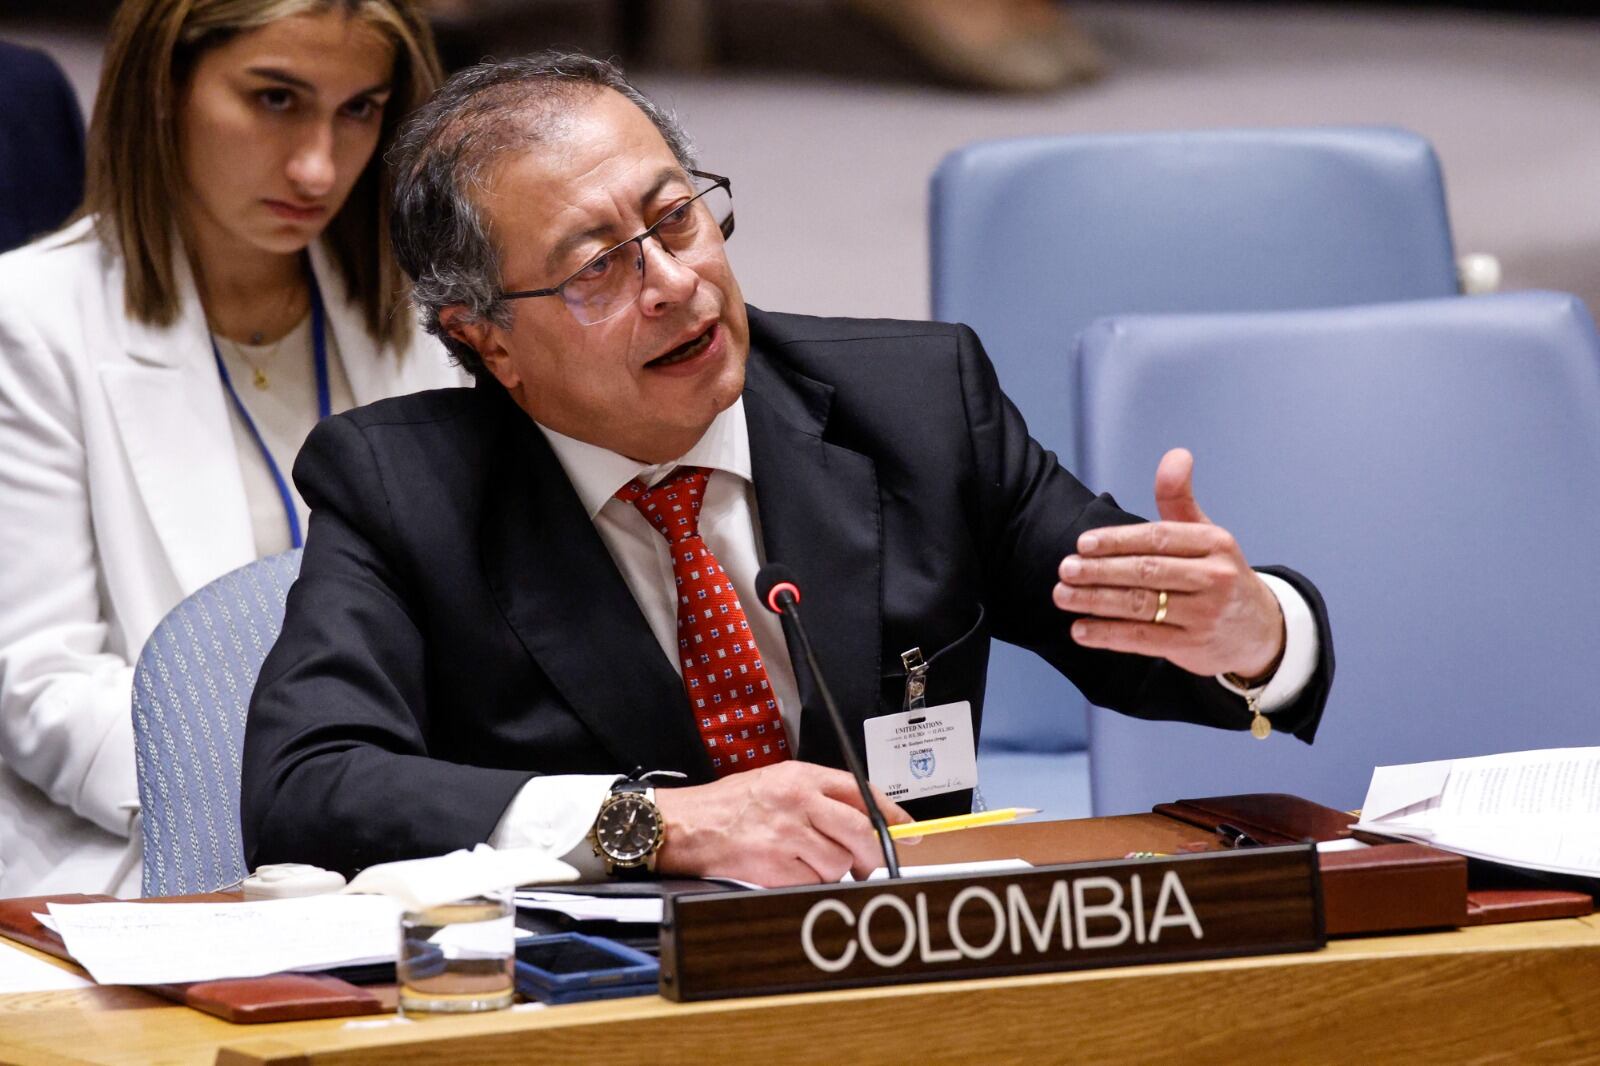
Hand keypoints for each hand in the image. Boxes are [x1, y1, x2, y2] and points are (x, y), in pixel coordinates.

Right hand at [653, 761, 912, 886]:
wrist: (686, 825)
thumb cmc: (728, 806)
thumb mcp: (775, 781)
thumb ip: (818, 794)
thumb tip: (864, 817)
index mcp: (800, 777)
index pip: (861, 792)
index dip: (889, 813)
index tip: (906, 829)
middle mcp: (798, 802)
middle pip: (860, 831)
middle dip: (871, 853)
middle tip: (868, 864)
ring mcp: (788, 835)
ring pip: (838, 862)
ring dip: (832, 870)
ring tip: (807, 862)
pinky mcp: (776, 866)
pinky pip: (813, 883)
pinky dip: (809, 884)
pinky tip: (790, 872)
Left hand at [1052, 448, 1283, 678]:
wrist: (1260, 629)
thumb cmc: (1218, 574)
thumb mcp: (1206, 534)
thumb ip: (1180, 498)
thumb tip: (1176, 454)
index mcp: (1215, 544)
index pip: (1159, 538)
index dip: (1118, 540)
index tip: (1083, 543)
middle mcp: (1214, 578)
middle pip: (1147, 572)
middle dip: (1100, 571)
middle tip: (1065, 569)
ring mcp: (1205, 615)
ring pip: (1141, 605)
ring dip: (1096, 601)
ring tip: (1063, 596)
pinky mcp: (1193, 646)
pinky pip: (1143, 639)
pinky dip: (1108, 634)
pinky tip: (1081, 629)